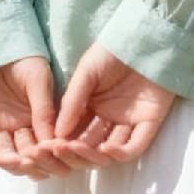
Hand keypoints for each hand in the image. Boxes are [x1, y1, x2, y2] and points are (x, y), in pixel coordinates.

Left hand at [0, 56, 98, 179]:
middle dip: (36, 162)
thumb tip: (53, 141)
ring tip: (27, 161)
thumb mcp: (40, 82)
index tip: (60, 155)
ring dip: (18, 163)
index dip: (53, 155)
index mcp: (37, 120)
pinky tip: (10, 159)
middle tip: (43, 160)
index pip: (45, 148)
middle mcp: (18, 128)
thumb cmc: (23, 59)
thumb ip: (45, 110)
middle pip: (27, 158)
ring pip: (7, 158)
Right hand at [26, 40, 177, 171]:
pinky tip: (105, 149)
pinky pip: (134, 147)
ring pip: (109, 153)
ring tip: (77, 148)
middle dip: (73, 153)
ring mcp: (128, 124)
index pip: (74, 134)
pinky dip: (119, 153)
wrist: (143, 36)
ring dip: (93, 156)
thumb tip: (57, 132)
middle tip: (59, 150)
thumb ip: (72, 101)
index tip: (45, 147)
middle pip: (89, 148)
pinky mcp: (148, 124)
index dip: (60, 143)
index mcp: (91, 109)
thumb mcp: (86, 73)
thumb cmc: (112, 51)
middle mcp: (108, 120)